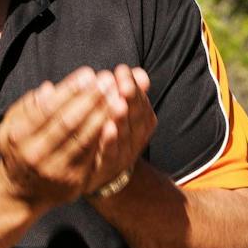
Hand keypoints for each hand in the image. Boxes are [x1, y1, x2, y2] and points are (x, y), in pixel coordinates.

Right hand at [0, 66, 119, 209]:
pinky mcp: (73, 181)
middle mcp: (36, 153)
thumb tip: (49, 89)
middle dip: (90, 99)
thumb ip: (29, 106)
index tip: (88, 73)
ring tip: (117, 94)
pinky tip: (116, 118)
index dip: (70, 90)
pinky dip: (105, 135)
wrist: (23, 192)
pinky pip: (92, 153)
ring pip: (83, 138)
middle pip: (67, 122)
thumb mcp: (13, 125)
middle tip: (107, 80)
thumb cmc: (21, 147)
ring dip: (103, 115)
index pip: (47, 108)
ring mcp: (55, 169)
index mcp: (19, 135)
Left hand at [84, 64, 155, 196]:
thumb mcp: (125, 114)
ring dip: (122, 118)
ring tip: (117, 101)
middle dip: (130, 98)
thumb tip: (140, 73)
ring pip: (125, 134)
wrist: (106, 178)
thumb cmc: (113, 138)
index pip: (141, 102)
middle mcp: (135, 138)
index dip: (134, 86)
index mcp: (141, 123)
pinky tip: (106, 128)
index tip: (123, 70)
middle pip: (136, 116)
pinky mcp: (107, 168)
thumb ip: (132, 94)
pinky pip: (110, 154)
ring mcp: (123, 155)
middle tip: (122, 82)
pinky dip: (110, 142)